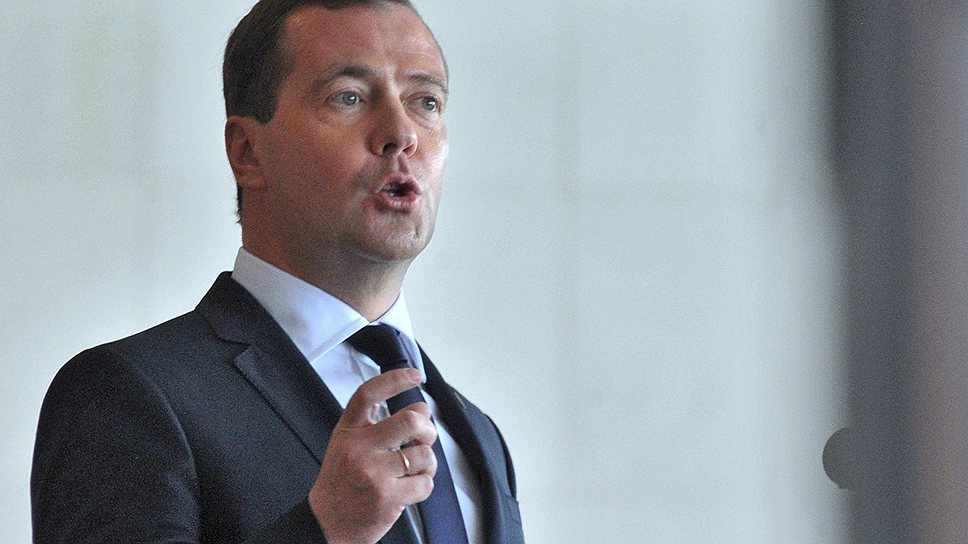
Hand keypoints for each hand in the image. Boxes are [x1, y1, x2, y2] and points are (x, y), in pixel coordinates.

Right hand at [308, 368, 437, 543]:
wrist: (325, 525)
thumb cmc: (340, 485)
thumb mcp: (346, 447)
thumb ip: (374, 427)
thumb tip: (419, 412)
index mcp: (348, 432)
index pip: (370, 394)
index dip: (395, 378)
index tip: (414, 375)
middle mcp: (360, 449)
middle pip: (410, 420)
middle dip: (427, 428)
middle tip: (424, 437)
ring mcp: (374, 473)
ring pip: (424, 454)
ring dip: (428, 462)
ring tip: (415, 469)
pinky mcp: (388, 497)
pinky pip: (425, 483)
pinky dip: (424, 486)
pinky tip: (410, 488)